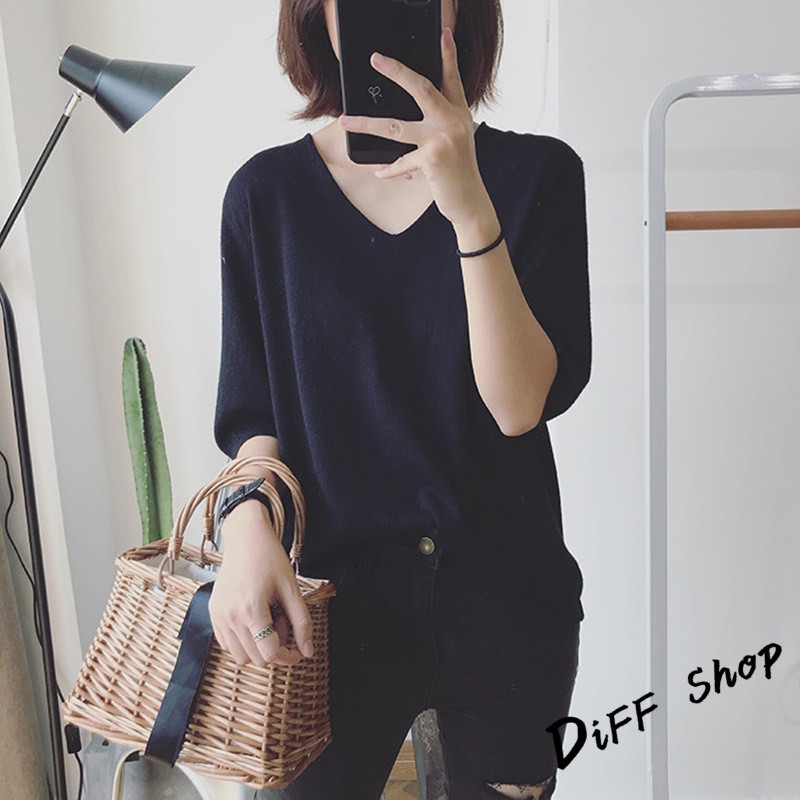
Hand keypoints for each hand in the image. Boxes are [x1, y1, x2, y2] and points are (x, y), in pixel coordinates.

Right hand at [208, 502, 313, 666]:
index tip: (298, 647)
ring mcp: (218, 615)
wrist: (246, 537)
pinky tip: (255, 618)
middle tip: (283, 620)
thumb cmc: (270, 558)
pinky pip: (227, 644)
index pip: (269, 654)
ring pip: (240, 656)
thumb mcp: (291, 588)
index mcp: (251, 609)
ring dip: (258, 646)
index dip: (287, 655)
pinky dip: (243, 641)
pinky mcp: (213, 612)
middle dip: (274, 646)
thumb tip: (308, 652)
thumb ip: (302, 622)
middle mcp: (230, 616)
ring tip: (268, 618)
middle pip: (255, 658)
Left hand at [337, 26, 493, 228]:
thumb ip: (438, 124)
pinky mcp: (432, 158)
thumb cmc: (458, 171)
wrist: (470, 200)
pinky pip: (401, 161)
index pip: (452, 78)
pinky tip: (378, 171)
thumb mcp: (455, 141)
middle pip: (420, 88)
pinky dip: (389, 169)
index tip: (444, 33)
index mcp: (458, 113)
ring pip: (396, 126)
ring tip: (346, 120)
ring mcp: (442, 138)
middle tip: (376, 59)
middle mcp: (452, 121)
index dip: (448, 54)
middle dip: (396, 72)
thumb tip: (403, 117)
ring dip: (366, 124)